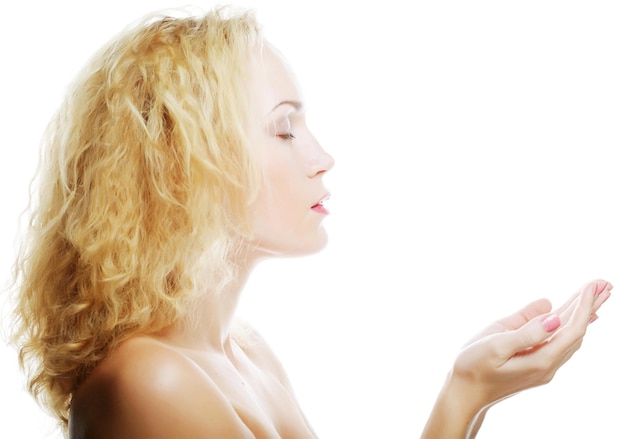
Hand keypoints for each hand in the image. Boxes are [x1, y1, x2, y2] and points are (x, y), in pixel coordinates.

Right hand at [421, 279, 611, 438]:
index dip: (583, 306)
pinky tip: (572, 316)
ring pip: (569, 336)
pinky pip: (559, 341)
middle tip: (605, 283)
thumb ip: (526, 331)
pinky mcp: (534, 362)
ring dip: (582, 314)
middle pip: (576, 331)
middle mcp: (548, 364)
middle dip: (590, 306)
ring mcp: (543, 365)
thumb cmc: (473, 367)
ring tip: (595, 293)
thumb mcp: (495, 346)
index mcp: (540, 359)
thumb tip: (554, 314)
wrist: (464, 393)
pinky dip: (569, 324)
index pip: (571, 329)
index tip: (593, 285)